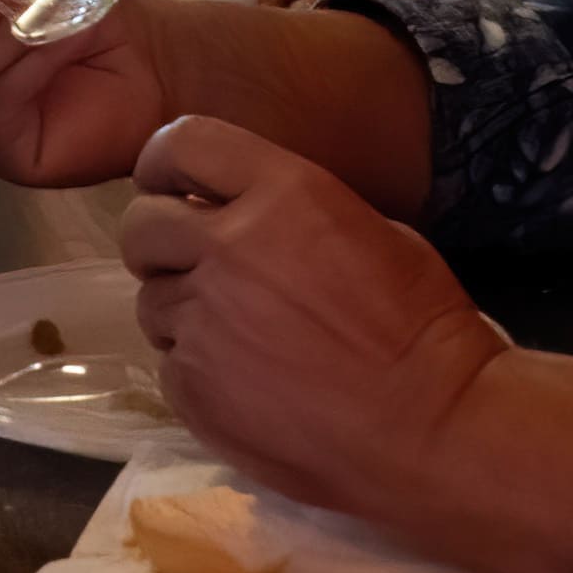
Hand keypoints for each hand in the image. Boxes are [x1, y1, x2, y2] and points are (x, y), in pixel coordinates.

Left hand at [121, 117, 508, 509]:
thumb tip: (244, 219)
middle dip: (159, 241)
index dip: (164, 163)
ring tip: (241, 339)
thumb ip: (289, 214)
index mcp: (281, 194)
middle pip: (142, 225)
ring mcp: (202, 321)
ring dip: (182, 311)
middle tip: (194, 266)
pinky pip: (170, 364)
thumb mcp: (373, 230)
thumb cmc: (422, 326)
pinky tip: (249, 385)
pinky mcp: (192, 387)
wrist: (430, 428)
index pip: (181, 144)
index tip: (171, 185)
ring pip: (152, 301)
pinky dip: (198, 370)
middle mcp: (227, 248)